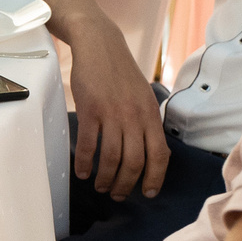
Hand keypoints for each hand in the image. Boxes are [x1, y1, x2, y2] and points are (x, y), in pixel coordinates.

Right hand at [68, 31, 167, 200]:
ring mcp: (111, 113)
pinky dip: (84, 163)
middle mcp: (133, 116)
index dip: (155, 178)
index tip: (149, 193)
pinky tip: (82, 172)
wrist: (100, 45)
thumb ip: (147, 122)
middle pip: (134, 162)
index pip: (159, 155)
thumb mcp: (143, 95)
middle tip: (118, 194)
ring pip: (111, 158)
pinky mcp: (89, 109)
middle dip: (126, 185)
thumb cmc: (121, 73)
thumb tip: (151, 153)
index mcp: (150, 115)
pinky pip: (88, 144)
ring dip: (105, 178)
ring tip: (100, 186)